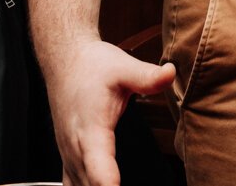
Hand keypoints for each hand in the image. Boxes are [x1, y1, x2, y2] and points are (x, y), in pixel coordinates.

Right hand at [46, 38, 176, 185]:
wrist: (65, 62)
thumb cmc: (92, 66)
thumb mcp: (122, 67)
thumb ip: (146, 76)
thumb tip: (170, 74)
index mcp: (91, 131)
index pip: (99, 168)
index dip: (107, 184)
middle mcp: (76, 150)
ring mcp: (70, 157)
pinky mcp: (69, 159)